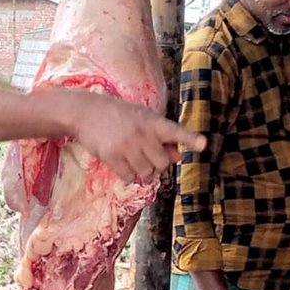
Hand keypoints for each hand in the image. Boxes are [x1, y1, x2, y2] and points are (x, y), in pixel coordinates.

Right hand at [72, 93, 205, 183]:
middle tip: (147, 157)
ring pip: (146, 173)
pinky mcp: (111, 156)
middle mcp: (142, 133)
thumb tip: (178, 157)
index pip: (176, 132)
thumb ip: (162, 138)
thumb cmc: (119, 115)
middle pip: (162, 164)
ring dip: (142, 172)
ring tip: (133, 159)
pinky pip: (129, 177)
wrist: (86, 112)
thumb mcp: (143, 119)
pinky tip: (122, 164)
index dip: (190, 139)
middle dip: (157, 165)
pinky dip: (128, 176)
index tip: (203, 144)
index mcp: (153, 121)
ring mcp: (126, 145)